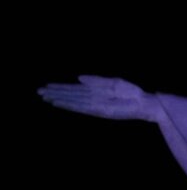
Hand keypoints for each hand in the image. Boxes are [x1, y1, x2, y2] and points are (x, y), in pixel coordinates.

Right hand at [38, 75, 156, 120]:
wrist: (144, 102)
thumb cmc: (132, 92)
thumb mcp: (113, 83)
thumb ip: (96, 81)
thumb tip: (78, 78)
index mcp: (96, 90)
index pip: (74, 89)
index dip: (60, 88)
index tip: (47, 86)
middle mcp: (93, 98)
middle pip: (70, 96)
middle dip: (55, 94)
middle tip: (39, 92)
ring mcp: (95, 105)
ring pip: (73, 102)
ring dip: (59, 100)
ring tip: (45, 97)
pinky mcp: (100, 111)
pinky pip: (82, 108)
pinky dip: (70, 106)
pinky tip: (60, 104)